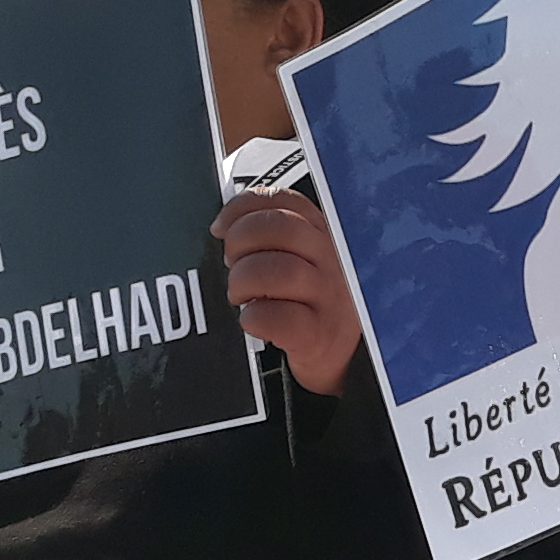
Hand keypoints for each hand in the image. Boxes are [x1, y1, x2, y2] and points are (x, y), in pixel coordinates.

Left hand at [214, 189, 360, 394]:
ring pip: (280, 270)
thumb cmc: (309, 304)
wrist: (338, 358)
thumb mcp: (303, 261)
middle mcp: (333, 260)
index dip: (245, 207)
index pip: (286, 201)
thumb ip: (273, 236)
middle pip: (282, 227)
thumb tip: (224, 225)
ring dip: (245, 281)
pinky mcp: (320, 335)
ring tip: (241, 295)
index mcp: (324, 236)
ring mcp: (330, 298)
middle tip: (232, 264)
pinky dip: (255, 318)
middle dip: (241, 241)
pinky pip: (279, 318)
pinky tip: (253, 320)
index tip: (222, 227)